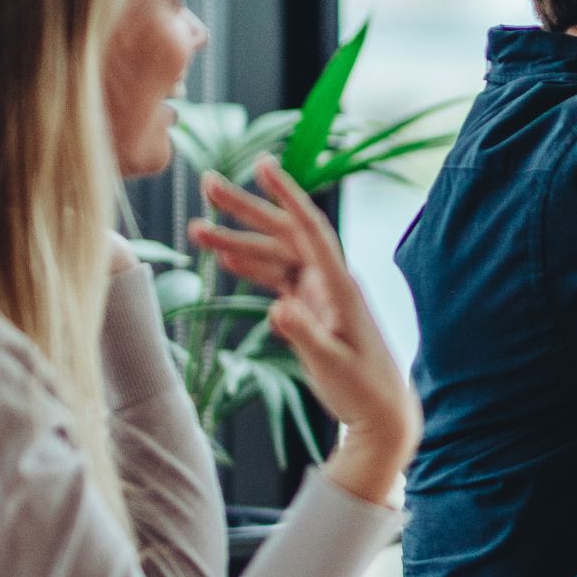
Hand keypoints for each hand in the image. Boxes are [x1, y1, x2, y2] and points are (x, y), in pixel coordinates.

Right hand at [189, 159, 420, 508]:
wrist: (380, 411)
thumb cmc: (362, 389)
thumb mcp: (331, 364)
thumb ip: (305, 336)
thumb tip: (276, 309)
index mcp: (339, 286)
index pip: (310, 229)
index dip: (287, 195)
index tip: (263, 165)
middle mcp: (329, 281)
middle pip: (284, 233)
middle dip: (247, 208)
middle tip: (208, 184)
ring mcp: (319, 293)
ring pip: (275, 255)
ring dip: (238, 240)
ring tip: (195, 229)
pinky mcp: (310, 309)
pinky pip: (277, 278)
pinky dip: (252, 266)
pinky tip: (225, 257)